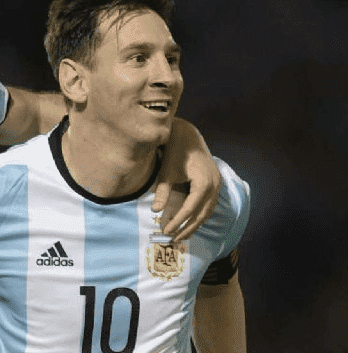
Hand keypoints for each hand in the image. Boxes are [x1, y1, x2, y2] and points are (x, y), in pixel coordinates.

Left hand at [152, 119, 220, 240]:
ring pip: (207, 211)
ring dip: (194, 223)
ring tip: (180, 234)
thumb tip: (155, 211)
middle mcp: (214, 186)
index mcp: (204, 184)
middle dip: (187, 228)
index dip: (178, 222)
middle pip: (202, 214)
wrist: (187, 135)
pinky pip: (209, 204)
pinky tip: (189, 220)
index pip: (190, 209)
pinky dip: (199, 214)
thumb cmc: (175, 152)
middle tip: (173, 239)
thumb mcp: (166, 172)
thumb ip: (162, 192)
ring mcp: (217, 184)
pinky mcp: (215, 183)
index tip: (166, 232)